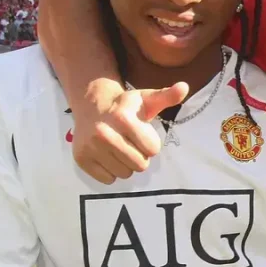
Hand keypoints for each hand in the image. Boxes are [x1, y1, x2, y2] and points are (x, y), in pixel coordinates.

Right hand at [71, 80, 188, 183]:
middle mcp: (104, 133)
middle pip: (140, 165)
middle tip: (132, 144)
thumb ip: (168, 96)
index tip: (143, 134)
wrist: (92, 106)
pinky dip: (111, 171)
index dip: (151, 144)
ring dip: (126, 164)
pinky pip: (108, 179)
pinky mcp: (81, 159)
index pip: (152, 149)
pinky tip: (108, 155)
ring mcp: (90, 147)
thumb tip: (184, 87)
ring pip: (124, 174)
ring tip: (120, 148)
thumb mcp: (148, 98)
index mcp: (123, 118)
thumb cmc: (126, 106)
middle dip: (141, 156)